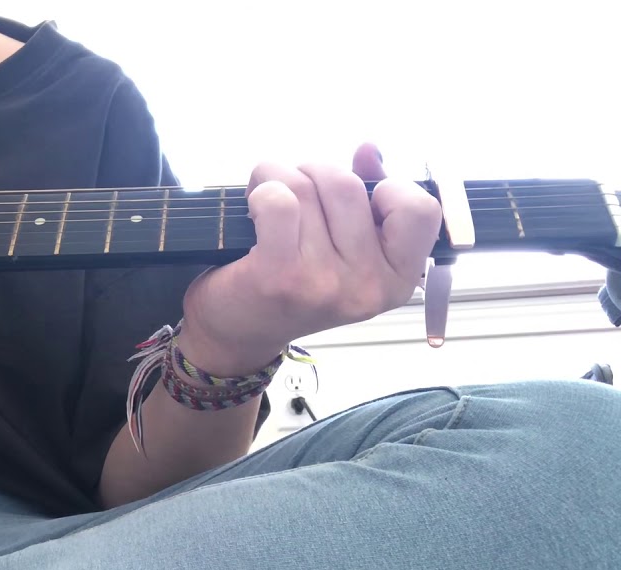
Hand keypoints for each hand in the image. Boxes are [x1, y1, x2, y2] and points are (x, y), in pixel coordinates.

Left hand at [178, 143, 441, 376]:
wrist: (238, 330)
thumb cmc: (294, 279)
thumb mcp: (343, 246)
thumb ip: (366, 198)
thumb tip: (369, 150)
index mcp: (398, 279)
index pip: (421, 210)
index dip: (387, 188)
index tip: (354, 199)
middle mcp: (367, 286)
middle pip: (348, 185)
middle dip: (313, 171)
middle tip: (292, 190)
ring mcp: (324, 284)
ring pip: (307, 186)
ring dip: (277, 175)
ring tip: (265, 195)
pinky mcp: (279, 277)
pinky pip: (278, 201)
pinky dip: (260, 189)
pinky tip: (252, 208)